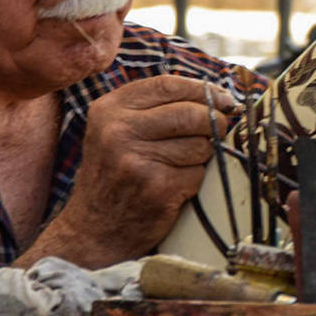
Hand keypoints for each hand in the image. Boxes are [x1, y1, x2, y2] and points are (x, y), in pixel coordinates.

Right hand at [16, 74, 238, 268]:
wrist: (93, 230)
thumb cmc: (113, 176)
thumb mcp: (114, 132)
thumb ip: (151, 108)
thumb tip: (212, 94)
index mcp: (108, 110)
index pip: (167, 85)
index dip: (202, 89)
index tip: (222, 97)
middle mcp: (118, 131)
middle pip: (190, 113)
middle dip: (214, 121)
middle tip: (219, 130)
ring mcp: (137, 160)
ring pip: (200, 144)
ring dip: (203, 154)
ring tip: (182, 165)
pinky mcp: (157, 187)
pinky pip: (198, 173)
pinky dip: (195, 180)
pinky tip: (175, 187)